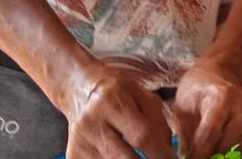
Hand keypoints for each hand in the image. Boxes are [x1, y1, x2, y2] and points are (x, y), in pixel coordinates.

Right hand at [58, 61, 173, 158]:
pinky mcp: (73, 155)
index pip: (141, 135)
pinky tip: (123, 155)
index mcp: (112, 101)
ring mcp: (80, 141)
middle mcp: (92, 122)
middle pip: (125, 158)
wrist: (79, 89)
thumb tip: (168, 151)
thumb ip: (158, 121)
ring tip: (141, 155)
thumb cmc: (116, 91)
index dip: (160, 153)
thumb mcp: (142, 94)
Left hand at [172, 62, 241, 157]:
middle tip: (199, 157)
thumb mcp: (182, 106)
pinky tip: (224, 148)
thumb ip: (184, 132)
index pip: (211, 133)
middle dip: (211, 156)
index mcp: (221, 97)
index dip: (199, 153)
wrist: (217, 76)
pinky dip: (238, 152)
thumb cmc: (197, 91)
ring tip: (209, 152)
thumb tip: (187, 156)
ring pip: (240, 148)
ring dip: (224, 155)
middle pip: (228, 143)